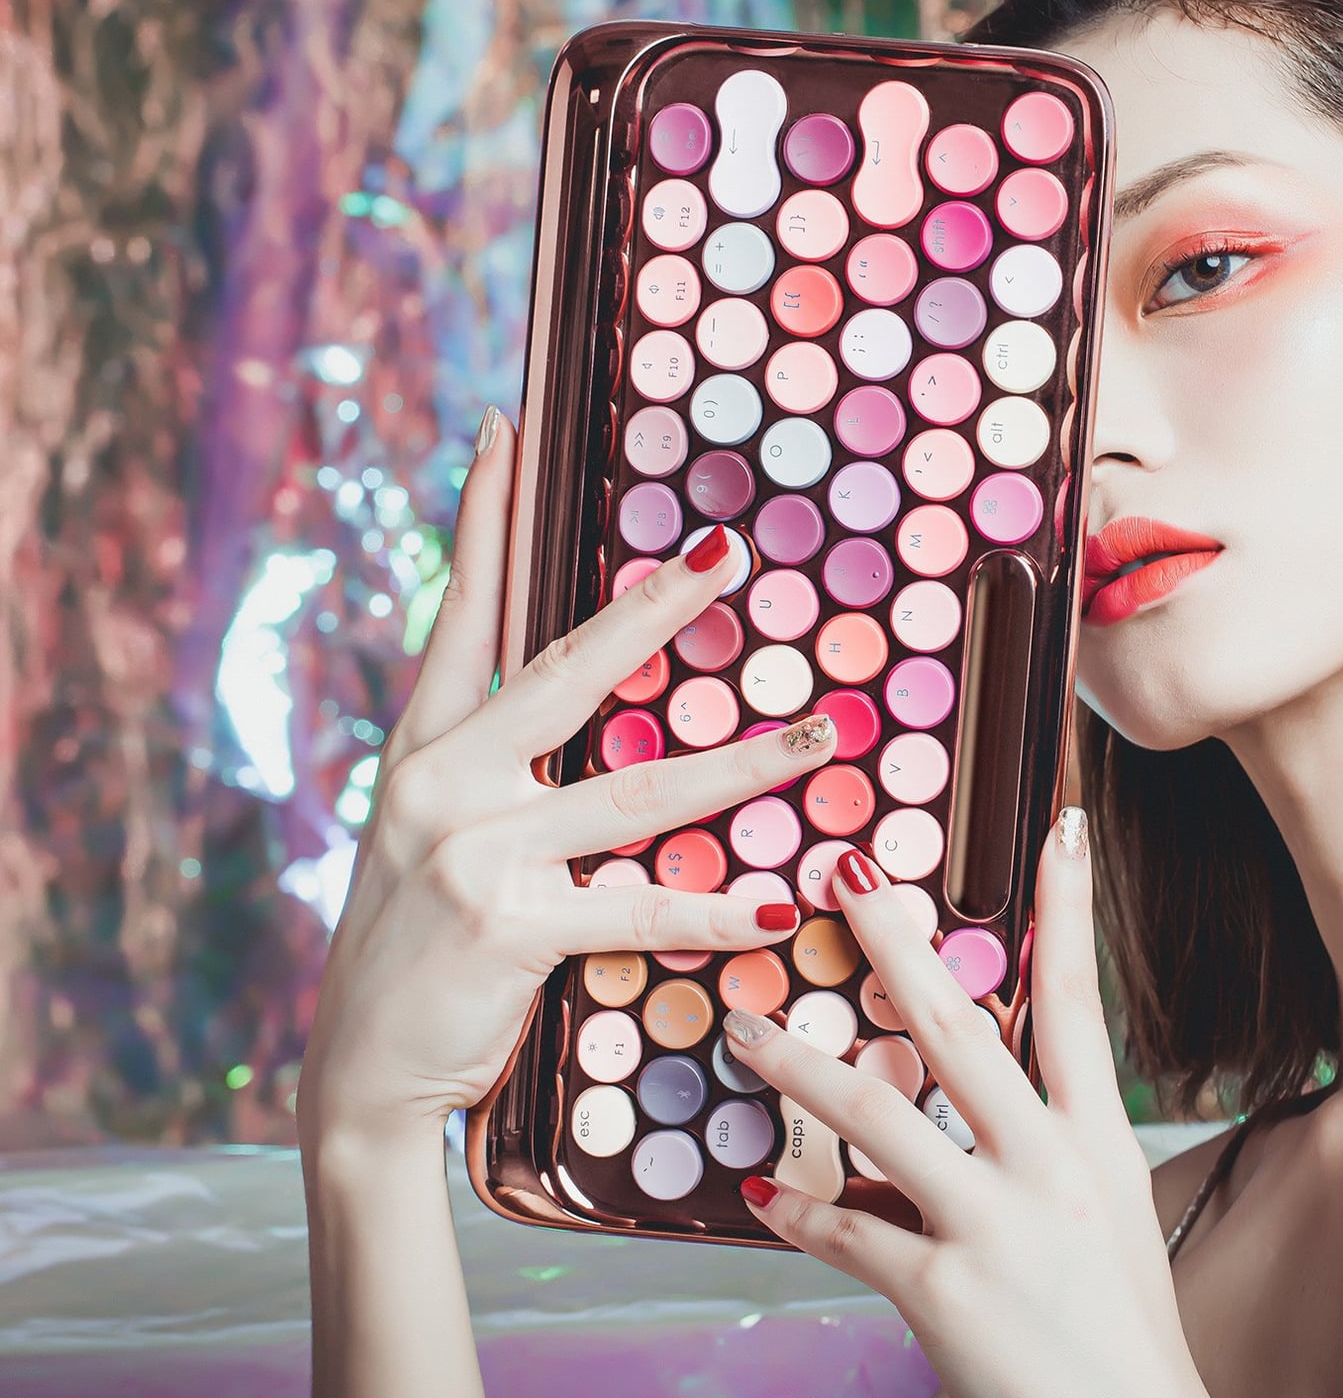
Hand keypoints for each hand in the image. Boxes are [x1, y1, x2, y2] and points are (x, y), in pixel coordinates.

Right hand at [297, 406, 839, 1154]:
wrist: (360, 1070)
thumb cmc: (413, 947)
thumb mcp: (430, 835)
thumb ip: (493, 769)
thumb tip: (572, 719)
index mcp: (426, 748)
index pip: (463, 610)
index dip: (485, 517)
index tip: (506, 432)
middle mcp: (443, 781)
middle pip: (568, 671)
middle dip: (653, 608)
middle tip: (726, 555)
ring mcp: (473, 849)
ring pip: (637, 792)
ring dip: (744, 764)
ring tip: (822, 736)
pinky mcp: (505, 924)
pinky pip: (636, 909)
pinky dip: (713, 913)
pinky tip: (776, 907)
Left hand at [718, 817, 1206, 1397]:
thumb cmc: (1120, 1328)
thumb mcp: (1109, 1213)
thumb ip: (1047, 1141)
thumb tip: (981, 1089)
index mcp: (1096, 1141)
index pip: (1079, 1002)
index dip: (1070, 910)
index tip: (1058, 830)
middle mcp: (1049, 1166)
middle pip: (958, 1028)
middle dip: (894, 945)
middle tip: (843, 876)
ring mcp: (997, 1225)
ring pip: (881, 1114)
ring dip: (802, 1066)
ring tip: (747, 1030)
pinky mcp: (948, 1292)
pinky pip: (851, 1232)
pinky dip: (799, 1212)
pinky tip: (760, 1194)